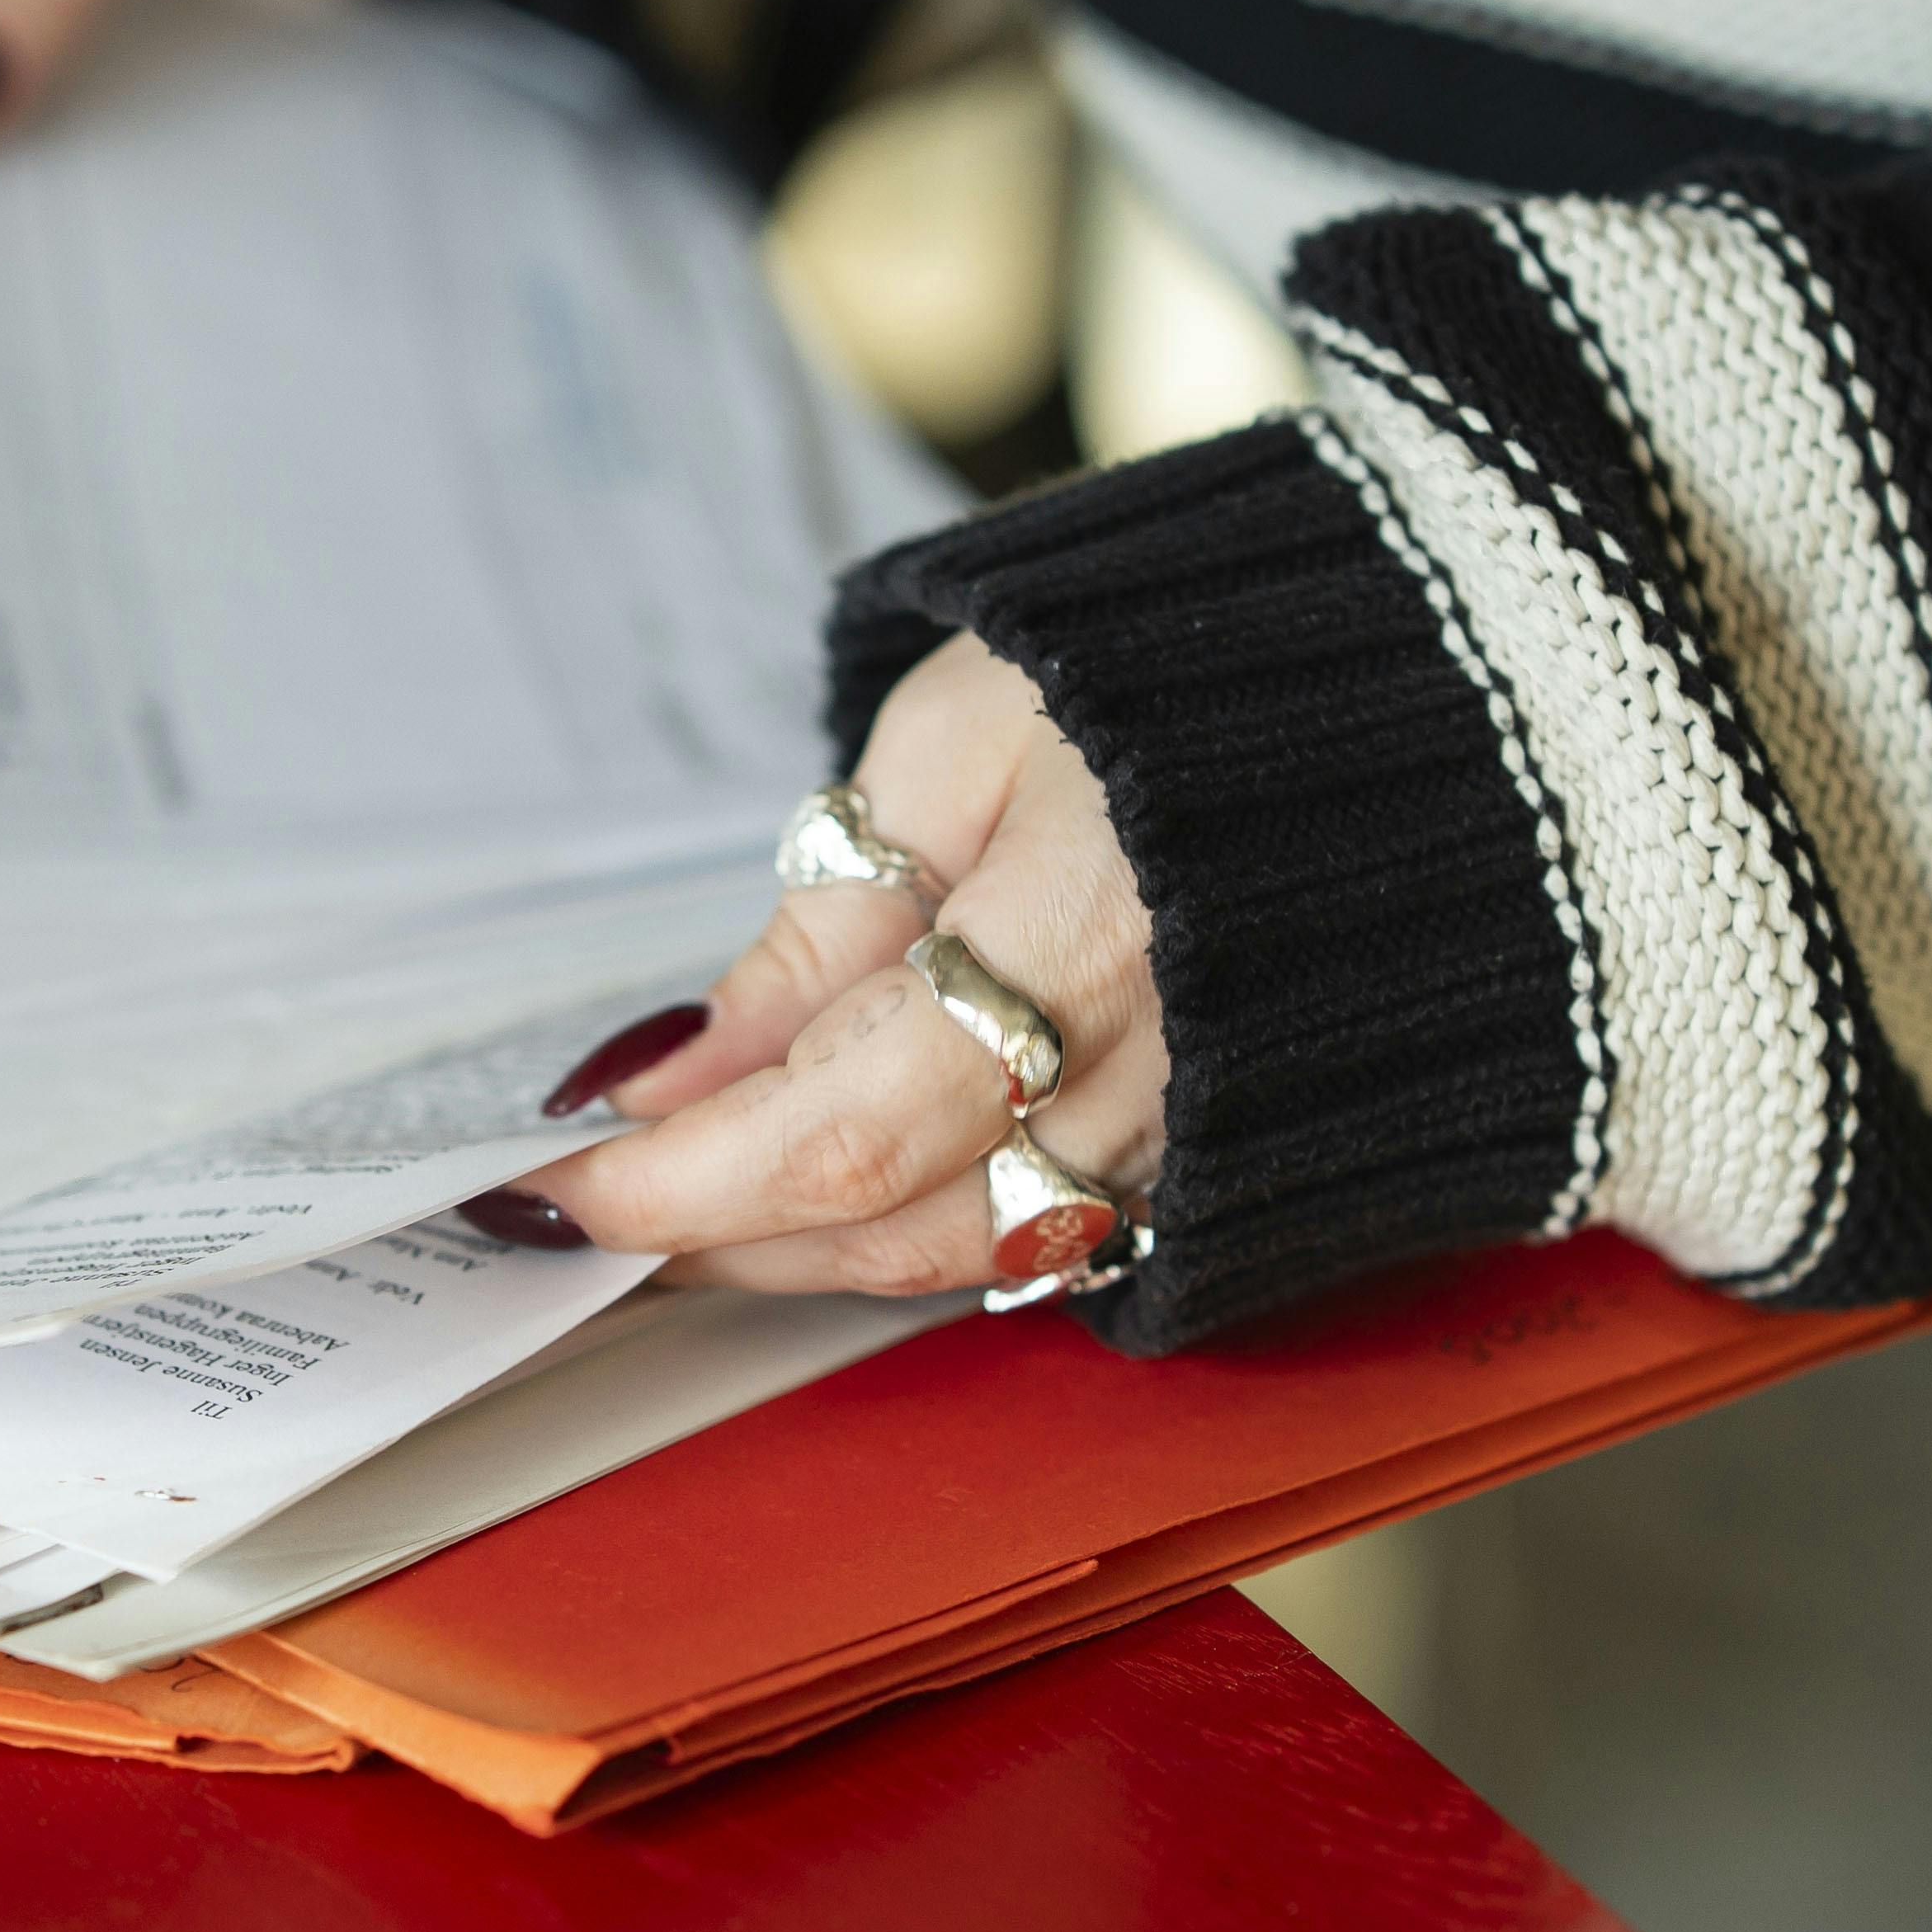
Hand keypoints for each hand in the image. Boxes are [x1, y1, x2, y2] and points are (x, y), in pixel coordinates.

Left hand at [520, 636, 1167, 1295]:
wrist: (1383, 679)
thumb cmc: (1152, 677)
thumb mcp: (951, 749)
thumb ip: (815, 931)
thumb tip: (672, 1075)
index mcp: (1097, 938)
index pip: (849, 1132)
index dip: (682, 1185)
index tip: (548, 1190)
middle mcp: (1171, 1074)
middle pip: (903, 1227)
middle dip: (719, 1232)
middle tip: (580, 1206)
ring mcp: (1210, 1131)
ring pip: (970, 1255)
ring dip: (802, 1244)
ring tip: (671, 1195)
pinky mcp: (1222, 1150)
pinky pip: (1044, 1231)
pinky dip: (914, 1220)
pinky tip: (809, 1186)